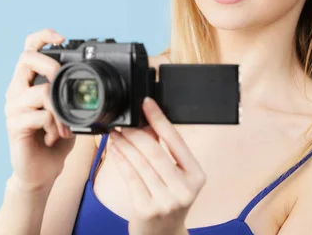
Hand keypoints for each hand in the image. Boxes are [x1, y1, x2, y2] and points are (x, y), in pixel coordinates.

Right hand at [4, 29, 74, 191]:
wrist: (41, 171)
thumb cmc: (56, 140)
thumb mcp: (68, 111)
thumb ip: (71, 93)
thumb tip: (93, 76)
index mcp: (28, 82)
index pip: (29, 49)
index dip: (43, 37)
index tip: (62, 38)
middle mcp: (16, 90)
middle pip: (26, 59)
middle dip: (51, 67)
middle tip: (64, 84)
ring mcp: (13, 107)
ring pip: (40, 92)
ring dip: (60, 111)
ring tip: (63, 127)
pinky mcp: (14, 125)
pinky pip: (40, 115)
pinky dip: (54, 126)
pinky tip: (52, 137)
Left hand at [108, 97, 205, 234]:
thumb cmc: (169, 199)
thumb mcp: (175, 176)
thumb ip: (163, 150)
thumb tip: (146, 121)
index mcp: (197, 175)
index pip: (176, 141)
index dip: (160, 119)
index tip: (147, 103)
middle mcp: (184, 189)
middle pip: (155, 152)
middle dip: (136, 133)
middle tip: (123, 122)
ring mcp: (166, 200)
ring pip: (140, 164)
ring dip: (124, 144)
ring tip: (115, 133)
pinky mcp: (146, 208)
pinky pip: (130, 177)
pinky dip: (120, 160)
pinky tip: (114, 149)